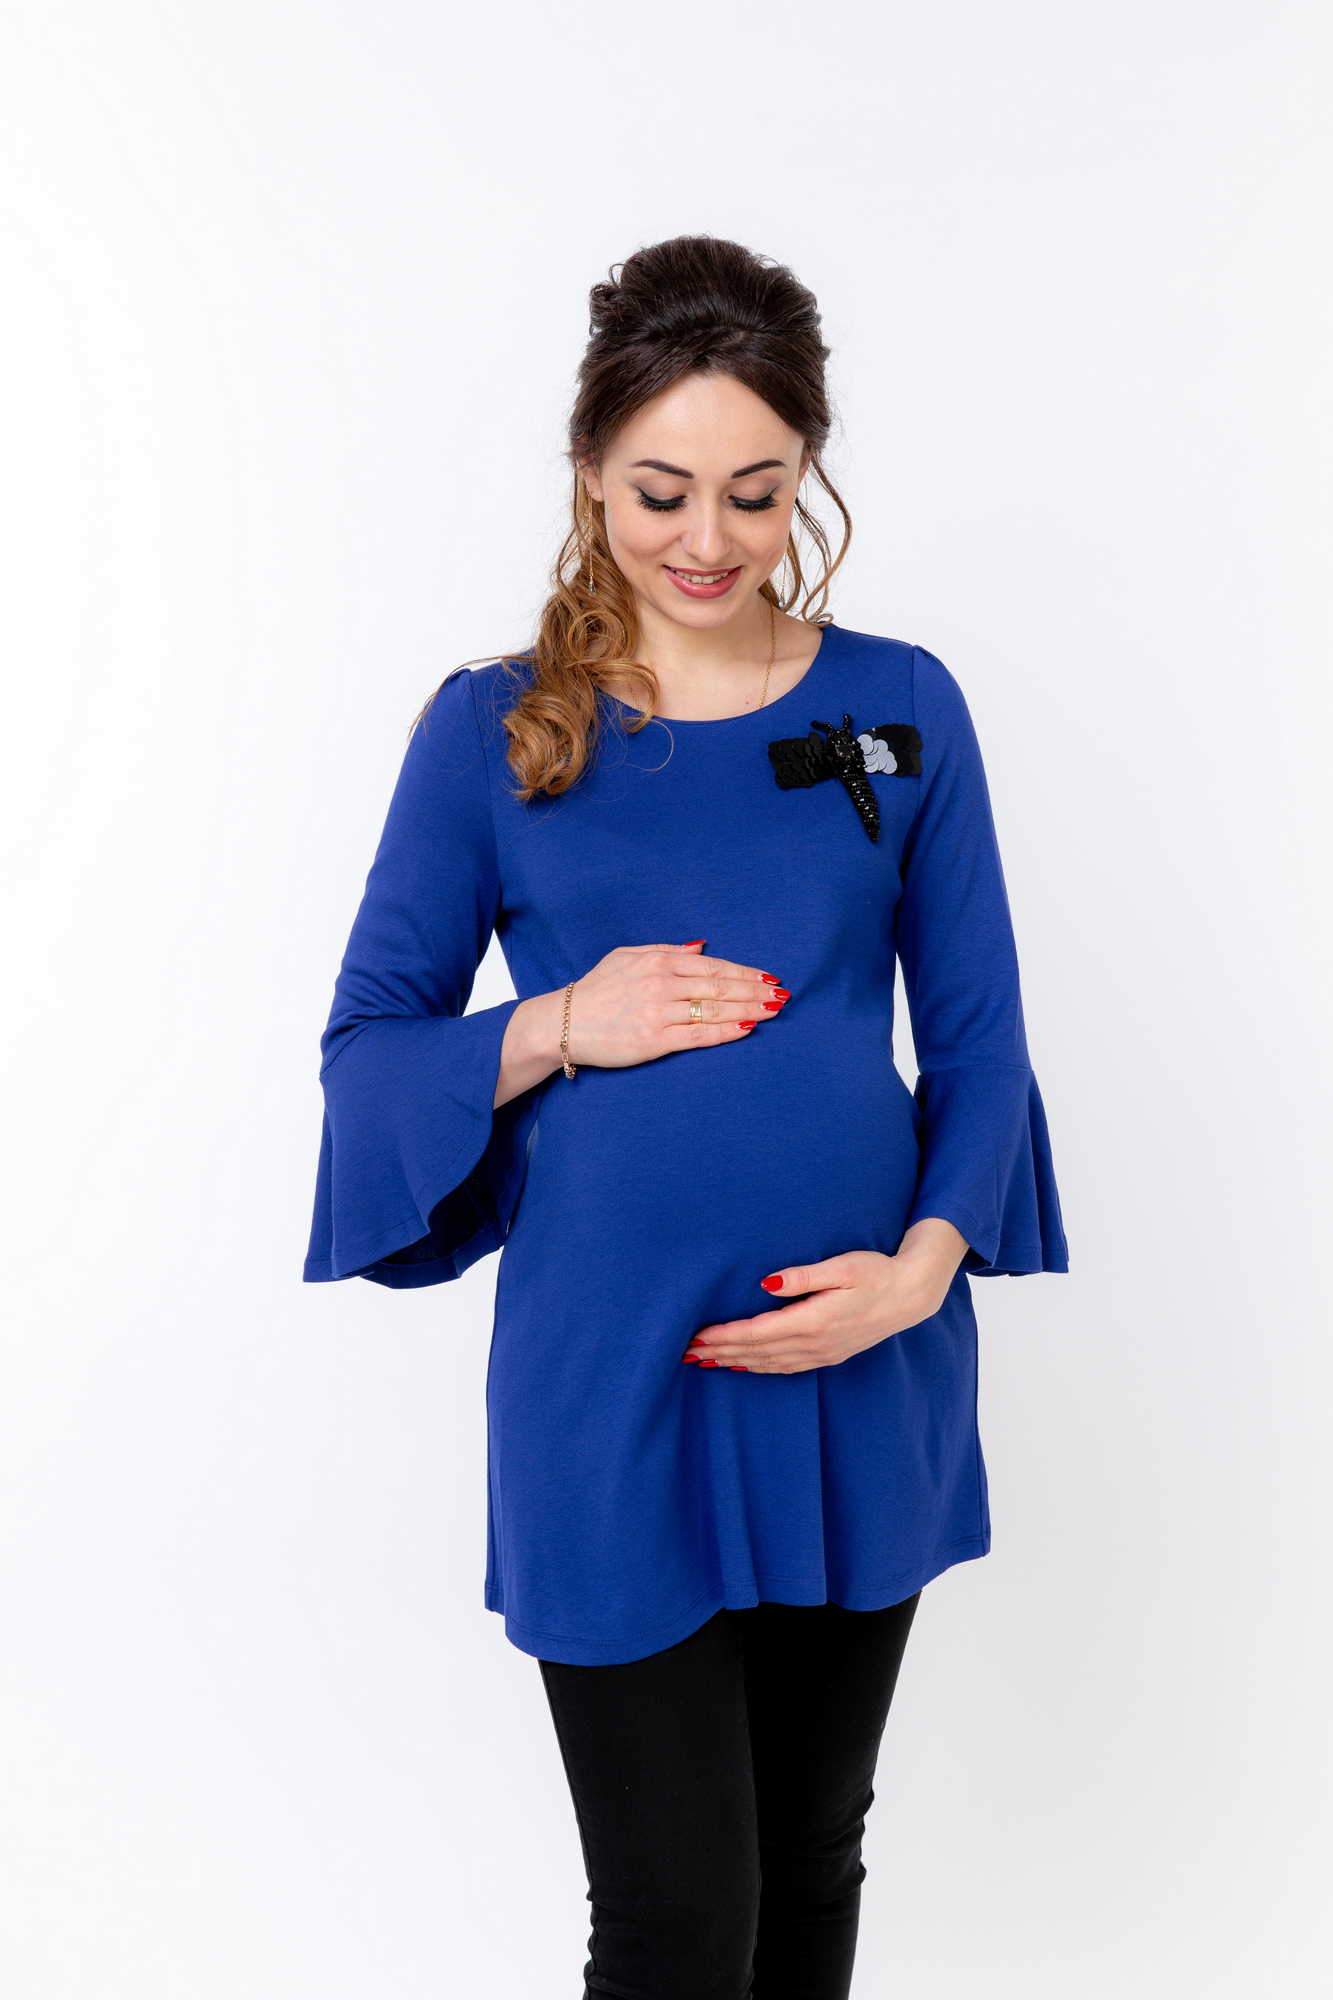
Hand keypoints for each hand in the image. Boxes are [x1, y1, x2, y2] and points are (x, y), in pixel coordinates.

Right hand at [494, 941, 787, 1107]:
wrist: (563, 1023)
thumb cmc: (596, 990)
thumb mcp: (626, 957)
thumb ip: (666, 951)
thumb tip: (701, 947)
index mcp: (658, 960)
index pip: (713, 966)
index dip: (745, 972)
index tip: (768, 978)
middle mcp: (661, 984)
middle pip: (720, 986)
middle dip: (755, 991)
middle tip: (782, 996)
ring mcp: (659, 1013)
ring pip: (715, 1009)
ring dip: (749, 1010)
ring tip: (773, 1011)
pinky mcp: (654, 1040)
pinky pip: (699, 1035)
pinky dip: (725, 1031)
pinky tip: (746, 1028)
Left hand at [682, 1220, 969, 1373]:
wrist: (911, 1295)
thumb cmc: (876, 1272)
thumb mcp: (842, 1266)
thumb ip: (802, 1276)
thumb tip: (765, 1284)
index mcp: (813, 1321)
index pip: (756, 1333)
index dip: (724, 1337)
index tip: (695, 1337)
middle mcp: (815, 1343)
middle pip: (756, 1353)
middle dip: (720, 1353)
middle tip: (686, 1353)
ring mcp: (822, 1353)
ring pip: (769, 1363)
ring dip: (735, 1363)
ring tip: (706, 1362)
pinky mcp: (829, 1354)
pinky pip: (786, 1367)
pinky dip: (761, 1368)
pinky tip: (746, 1366)